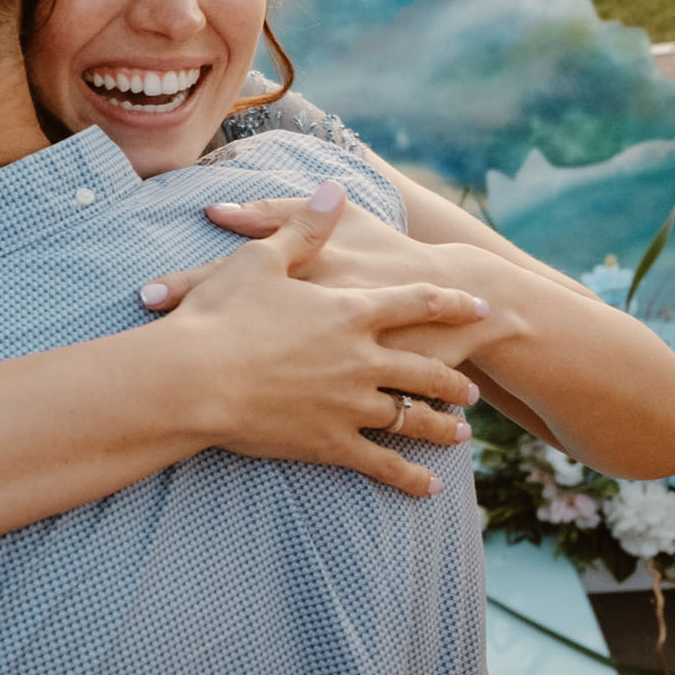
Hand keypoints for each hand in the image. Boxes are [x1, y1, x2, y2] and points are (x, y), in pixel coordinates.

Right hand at [140, 180, 491, 497]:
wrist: (192, 378)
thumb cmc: (220, 314)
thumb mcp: (261, 258)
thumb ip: (304, 227)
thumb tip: (333, 187)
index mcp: (351, 312)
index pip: (418, 302)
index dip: (453, 302)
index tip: (481, 306)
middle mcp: (363, 359)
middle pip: (425, 368)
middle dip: (453, 379)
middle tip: (473, 388)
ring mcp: (350, 405)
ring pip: (411, 418)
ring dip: (440, 426)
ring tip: (460, 433)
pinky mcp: (329, 442)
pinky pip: (380, 464)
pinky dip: (408, 477)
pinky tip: (427, 487)